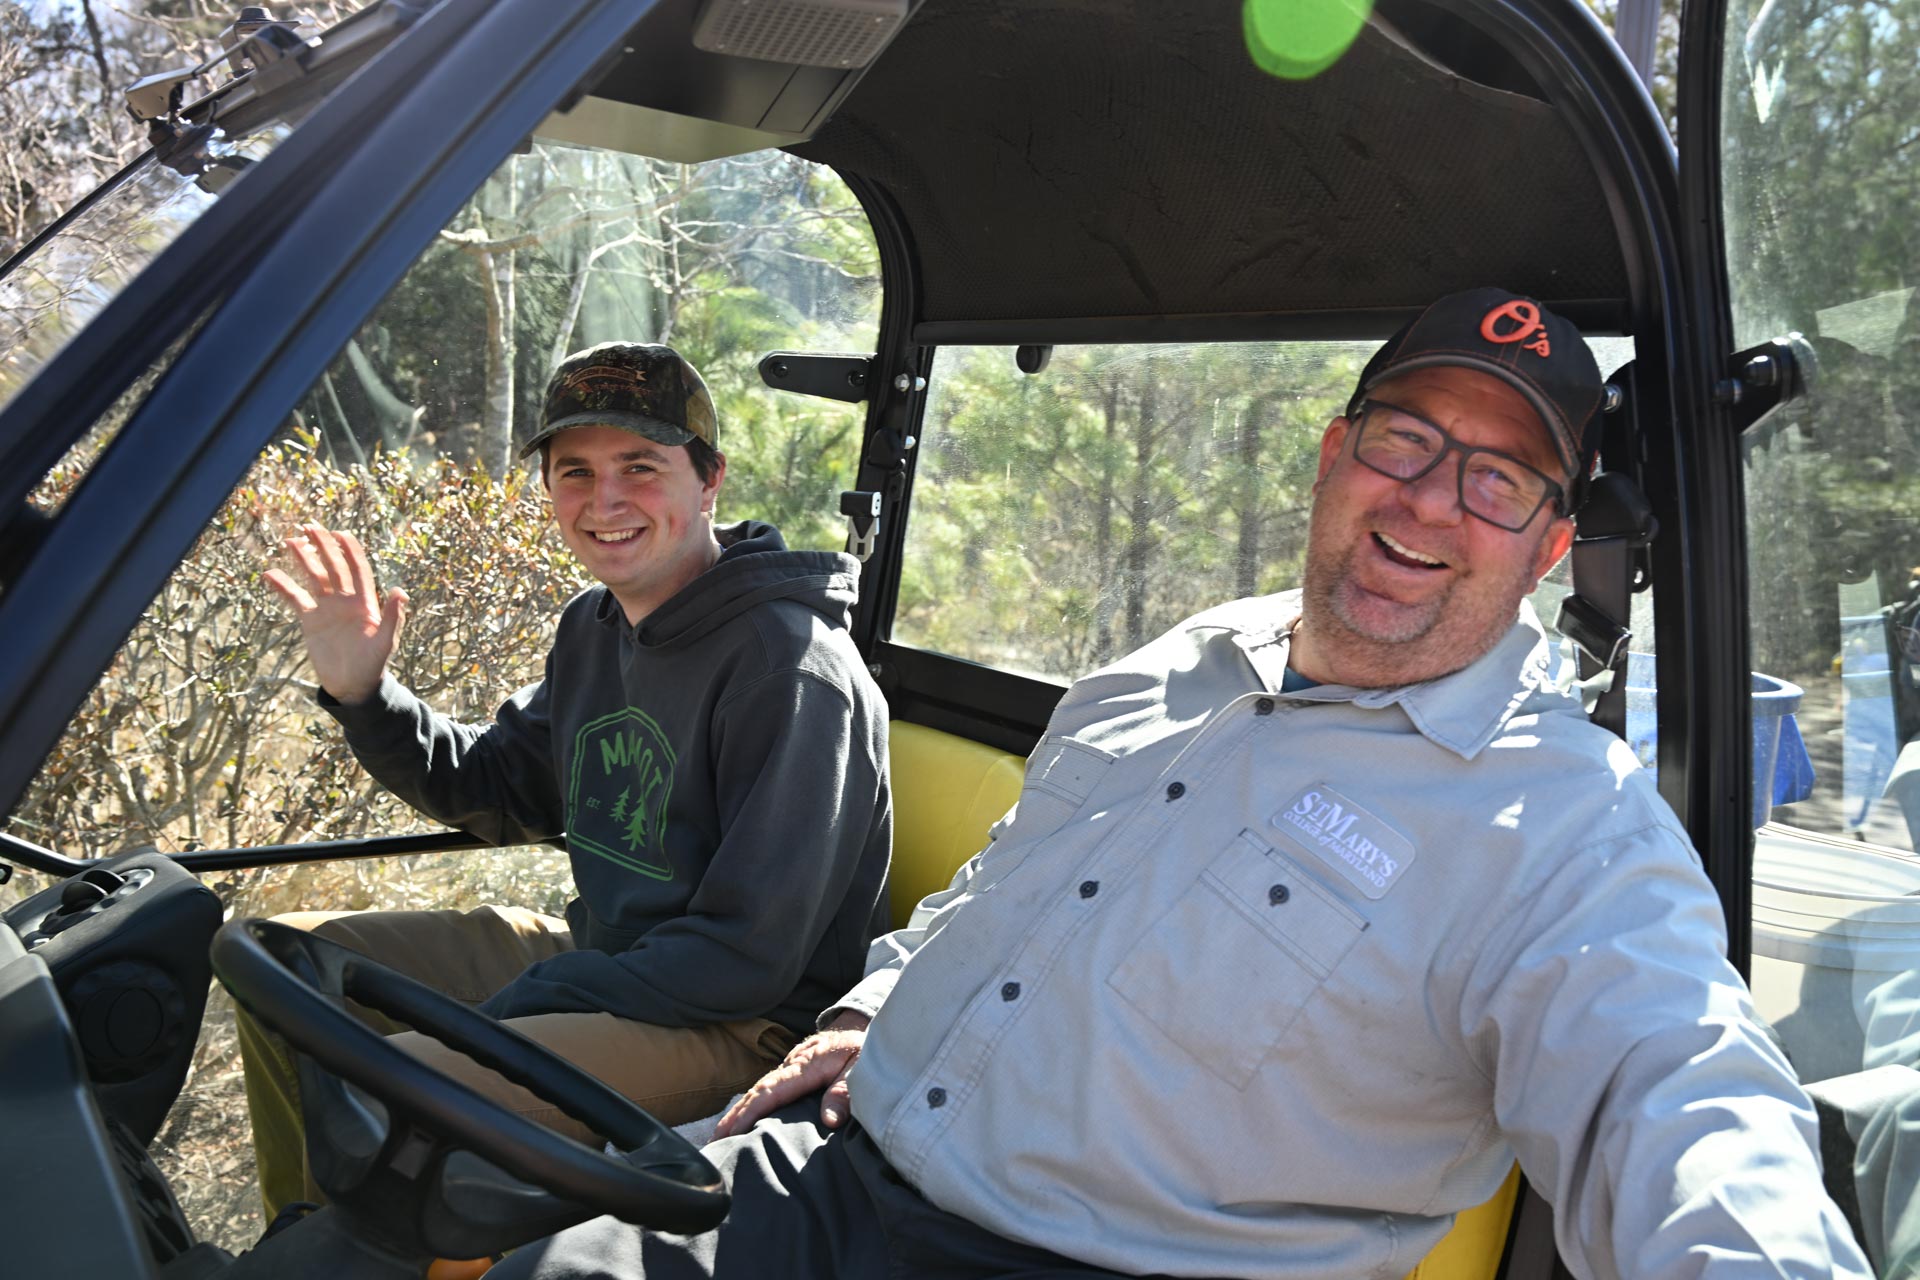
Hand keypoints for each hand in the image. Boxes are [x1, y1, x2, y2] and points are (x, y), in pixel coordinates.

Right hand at [264, 525, 407, 705]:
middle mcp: (345, 600)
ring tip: (291, 541)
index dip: (349, 550)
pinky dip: (284, 586)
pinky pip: (295, 598)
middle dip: (324, 546)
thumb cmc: (373, 664)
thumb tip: (399, 591)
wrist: (352, 685)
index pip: (357, 569)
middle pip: (334, 567)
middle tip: (310, 526)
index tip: (339, 533)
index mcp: (365, 602)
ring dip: (304, 559)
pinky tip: (270, 574)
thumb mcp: (385, 641)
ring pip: (314, 577)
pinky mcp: (311, 620)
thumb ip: (392, 617)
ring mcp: (327, 608)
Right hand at [714, 1010, 869, 1137]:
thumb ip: (846, 1092)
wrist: (868, 1024)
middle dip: (734, 1116)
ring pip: (761, 1088)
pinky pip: (770, 1087)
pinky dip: (754, 1102)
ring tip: (720, 1135)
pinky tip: (746, 1117)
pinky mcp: (797, 1068)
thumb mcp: (864, 1070)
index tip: (731, 1132)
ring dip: (740, 1110)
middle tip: (713, 1141)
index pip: (772, 1091)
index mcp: (808, 1064)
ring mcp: (793, 1064)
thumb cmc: (868, 1050)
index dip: (750, 1113)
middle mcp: (795, 1063)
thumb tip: (828, 1120)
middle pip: (758, 1091)